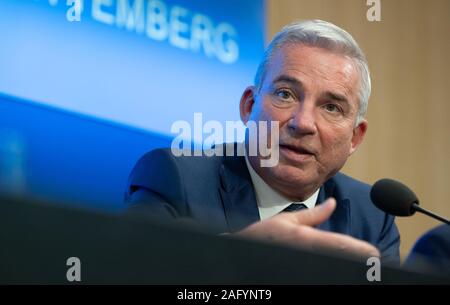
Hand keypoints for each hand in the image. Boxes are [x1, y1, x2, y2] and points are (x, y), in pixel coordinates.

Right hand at [234, 198, 379, 259]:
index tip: (374, 253)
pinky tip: (340, 266)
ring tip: (361, 266)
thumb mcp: (287, 220)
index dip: (361, 250)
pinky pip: (322, 271)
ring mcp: (305, 264)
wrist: (242, 250)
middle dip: (358, 260)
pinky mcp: (300, 269)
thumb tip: (332, 203)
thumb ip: (314, 214)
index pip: (340, 244)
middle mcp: (308, 253)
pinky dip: (334, 269)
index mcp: (306, 238)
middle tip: (372, 263)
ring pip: (333, 268)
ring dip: (346, 265)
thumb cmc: (262, 236)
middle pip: (342, 260)